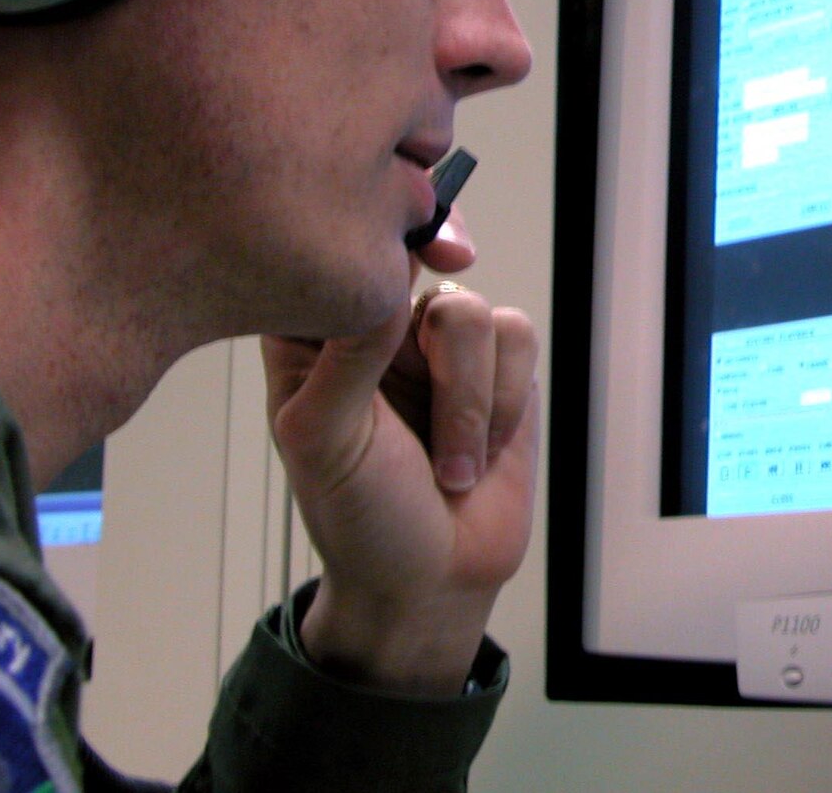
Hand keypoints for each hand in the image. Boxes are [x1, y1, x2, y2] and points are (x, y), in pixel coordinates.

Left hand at [260, 209, 540, 695]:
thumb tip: (384, 284)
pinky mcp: (499, 367)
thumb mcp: (326, 441)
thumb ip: (346, 357)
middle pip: (422, 276)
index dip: (373, 251)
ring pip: (475, 313)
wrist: (434, 581)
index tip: (412, 265)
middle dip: (438, 361)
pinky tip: (481, 452)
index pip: (336, 259)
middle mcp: (378, 330)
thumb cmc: (360, 518)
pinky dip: (506, 402)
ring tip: (451, 464)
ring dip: (472, 402)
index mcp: (313, 339)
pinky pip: (519, 338)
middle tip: (432, 416)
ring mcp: (439, 347)